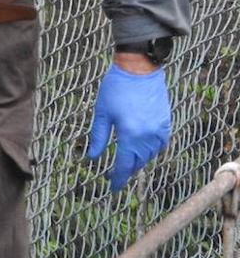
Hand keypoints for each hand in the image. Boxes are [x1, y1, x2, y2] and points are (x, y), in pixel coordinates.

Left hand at [86, 62, 170, 192]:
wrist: (139, 69)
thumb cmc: (116, 88)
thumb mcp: (102, 113)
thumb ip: (97, 137)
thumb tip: (92, 158)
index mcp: (129, 135)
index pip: (124, 165)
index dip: (117, 178)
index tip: (112, 188)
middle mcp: (147, 136)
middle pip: (137, 163)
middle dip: (126, 171)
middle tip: (114, 175)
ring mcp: (159, 130)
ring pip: (149, 155)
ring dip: (138, 161)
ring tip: (126, 162)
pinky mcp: (165, 123)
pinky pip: (159, 145)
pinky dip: (149, 151)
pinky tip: (140, 149)